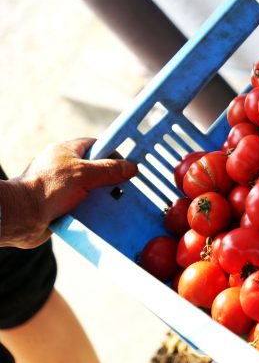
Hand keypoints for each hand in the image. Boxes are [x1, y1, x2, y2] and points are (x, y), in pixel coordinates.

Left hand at [0, 138, 137, 247]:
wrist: (22, 217)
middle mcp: (64, 167)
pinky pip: (83, 204)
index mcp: (67, 151)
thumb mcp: (85, 174)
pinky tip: (102, 216)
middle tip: (124, 188)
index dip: (113, 153)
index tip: (126, 165)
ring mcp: (62, 186)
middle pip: (96, 168)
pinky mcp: (60, 204)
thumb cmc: (48, 188)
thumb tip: (132, 167)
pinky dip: (92, 210)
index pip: (96, 145)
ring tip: (116, 204)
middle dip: (110, 179)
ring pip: (91, 189)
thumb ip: (110, 169)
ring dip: (102, 197)